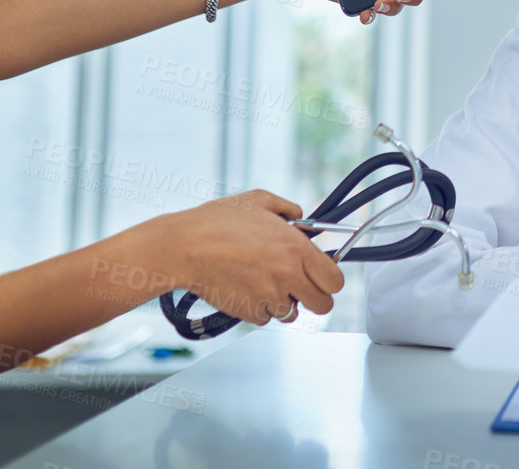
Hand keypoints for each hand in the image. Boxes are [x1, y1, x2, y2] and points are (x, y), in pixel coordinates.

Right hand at [142, 190, 345, 324]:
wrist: (184, 247)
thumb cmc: (217, 222)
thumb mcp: (258, 200)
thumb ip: (287, 208)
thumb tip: (300, 215)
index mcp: (296, 249)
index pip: (335, 281)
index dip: (330, 280)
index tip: (322, 276)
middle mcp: (287, 276)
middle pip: (322, 305)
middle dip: (314, 297)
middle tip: (300, 286)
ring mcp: (269, 297)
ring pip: (292, 314)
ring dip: (284, 303)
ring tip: (265, 283)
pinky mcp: (249, 312)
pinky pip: (265, 318)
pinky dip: (260, 309)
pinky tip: (246, 290)